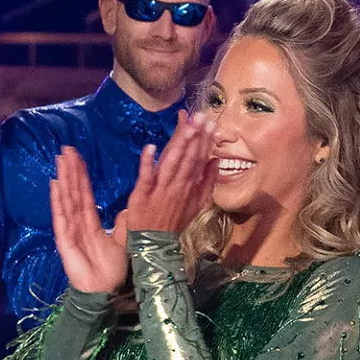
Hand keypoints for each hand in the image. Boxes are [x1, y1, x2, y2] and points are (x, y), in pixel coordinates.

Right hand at [50, 147, 128, 292]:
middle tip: (66, 149)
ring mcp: (69, 230)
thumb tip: (130, 208)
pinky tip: (55, 184)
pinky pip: (61, 217)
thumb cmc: (110, 269)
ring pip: (66, 200)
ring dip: (63, 179)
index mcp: (90, 223)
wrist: (103, 290)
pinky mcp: (64, 240)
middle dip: (70, 170)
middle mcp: (77, 223)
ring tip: (60, 160)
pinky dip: (58, 201)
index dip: (80, 175)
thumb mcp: (123, 241)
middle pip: (73, 192)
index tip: (76, 157)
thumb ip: (124, 224)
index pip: (84, 194)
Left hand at [120, 112, 214, 236]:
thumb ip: (207, 182)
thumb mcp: (197, 204)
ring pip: (172, 164)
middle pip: (188, 158)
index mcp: (190, 186)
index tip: (211, 122)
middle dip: (196, 137)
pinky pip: (146, 175)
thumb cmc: (174, 221)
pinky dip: (148, 162)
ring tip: (187, 127)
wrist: (155, 243)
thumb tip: (216, 161)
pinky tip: (151, 147)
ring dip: (179, 145)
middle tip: (201, 116)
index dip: (205, 141)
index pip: (199, 159)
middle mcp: (178, 185)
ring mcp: (161, 189)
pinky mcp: (143, 193)